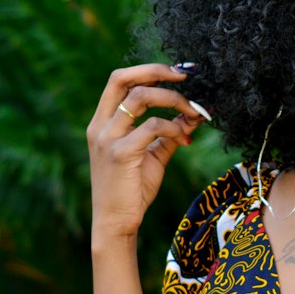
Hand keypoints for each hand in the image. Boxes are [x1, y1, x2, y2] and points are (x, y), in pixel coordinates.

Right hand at [87, 63, 204, 239]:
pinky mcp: (120, 153)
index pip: (119, 80)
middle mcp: (100, 125)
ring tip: (194, 112)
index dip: (148, 70)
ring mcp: (107, 138)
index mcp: (102, 122)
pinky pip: (153, 127)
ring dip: (173, 99)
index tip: (177, 74)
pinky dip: (174, 128)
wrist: (116, 223)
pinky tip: (185, 140)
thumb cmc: (132, 189)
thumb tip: (195, 114)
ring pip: (140, 97)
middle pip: (122, 78)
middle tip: (186, 77)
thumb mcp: (152, 155)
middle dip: (156, 71)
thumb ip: (169, 133)